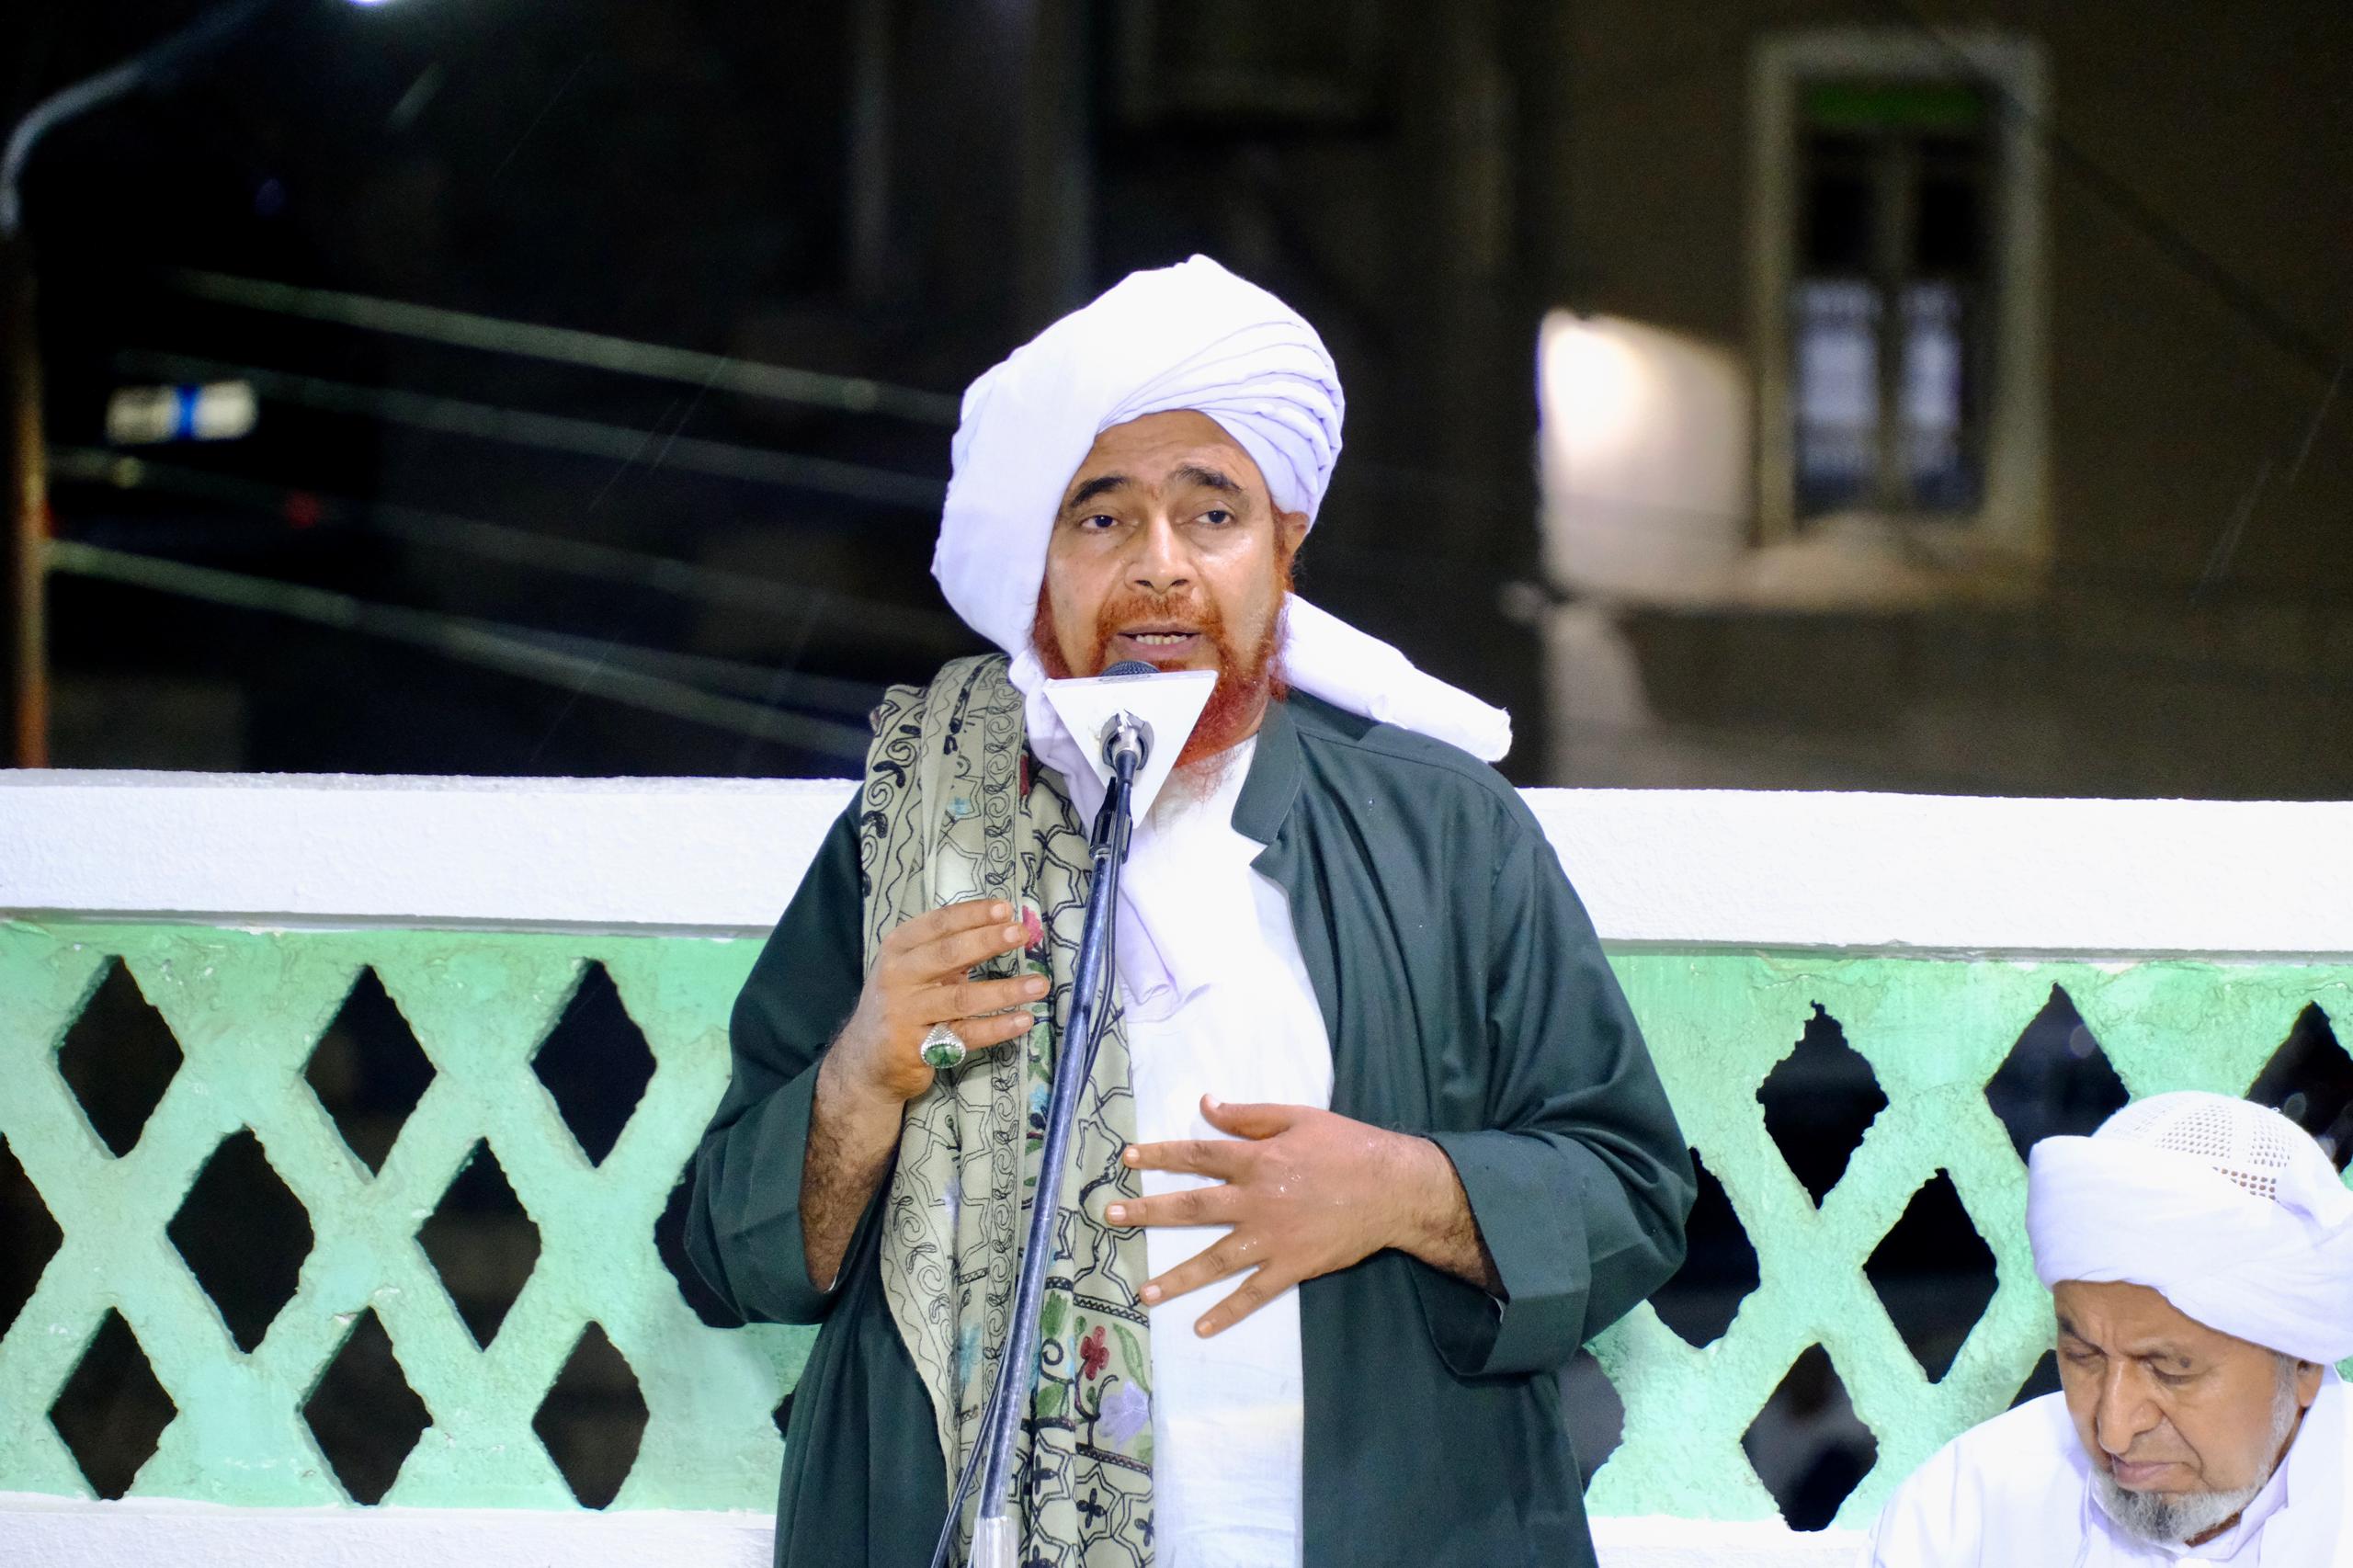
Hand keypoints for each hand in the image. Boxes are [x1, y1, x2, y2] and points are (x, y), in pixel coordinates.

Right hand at [827, 899, 1045, 1108]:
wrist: (865, 1060)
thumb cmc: (901, 1005)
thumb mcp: (914, 971)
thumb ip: (950, 952)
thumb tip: (1004, 929)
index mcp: (898, 949)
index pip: (937, 924)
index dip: (972, 915)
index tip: (1006, 909)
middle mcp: (897, 977)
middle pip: (947, 954)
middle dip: (987, 941)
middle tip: (1022, 934)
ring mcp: (904, 1014)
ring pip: (961, 998)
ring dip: (1004, 990)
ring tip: (1039, 984)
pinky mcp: (916, 1048)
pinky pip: (965, 1035)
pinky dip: (997, 1027)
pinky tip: (1023, 1020)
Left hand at [1106, 1096, 1471, 1336]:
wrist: (1393, 1188)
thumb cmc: (1347, 1146)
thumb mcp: (1298, 1117)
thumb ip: (1249, 1115)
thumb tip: (1206, 1104)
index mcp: (1256, 1159)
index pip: (1197, 1155)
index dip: (1160, 1155)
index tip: (1127, 1159)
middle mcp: (1255, 1200)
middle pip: (1191, 1207)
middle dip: (1147, 1213)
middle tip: (1110, 1218)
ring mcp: (1271, 1238)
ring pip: (1214, 1260)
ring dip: (1176, 1278)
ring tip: (1143, 1292)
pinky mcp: (1291, 1266)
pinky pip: (1253, 1294)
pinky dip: (1227, 1312)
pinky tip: (1201, 1328)